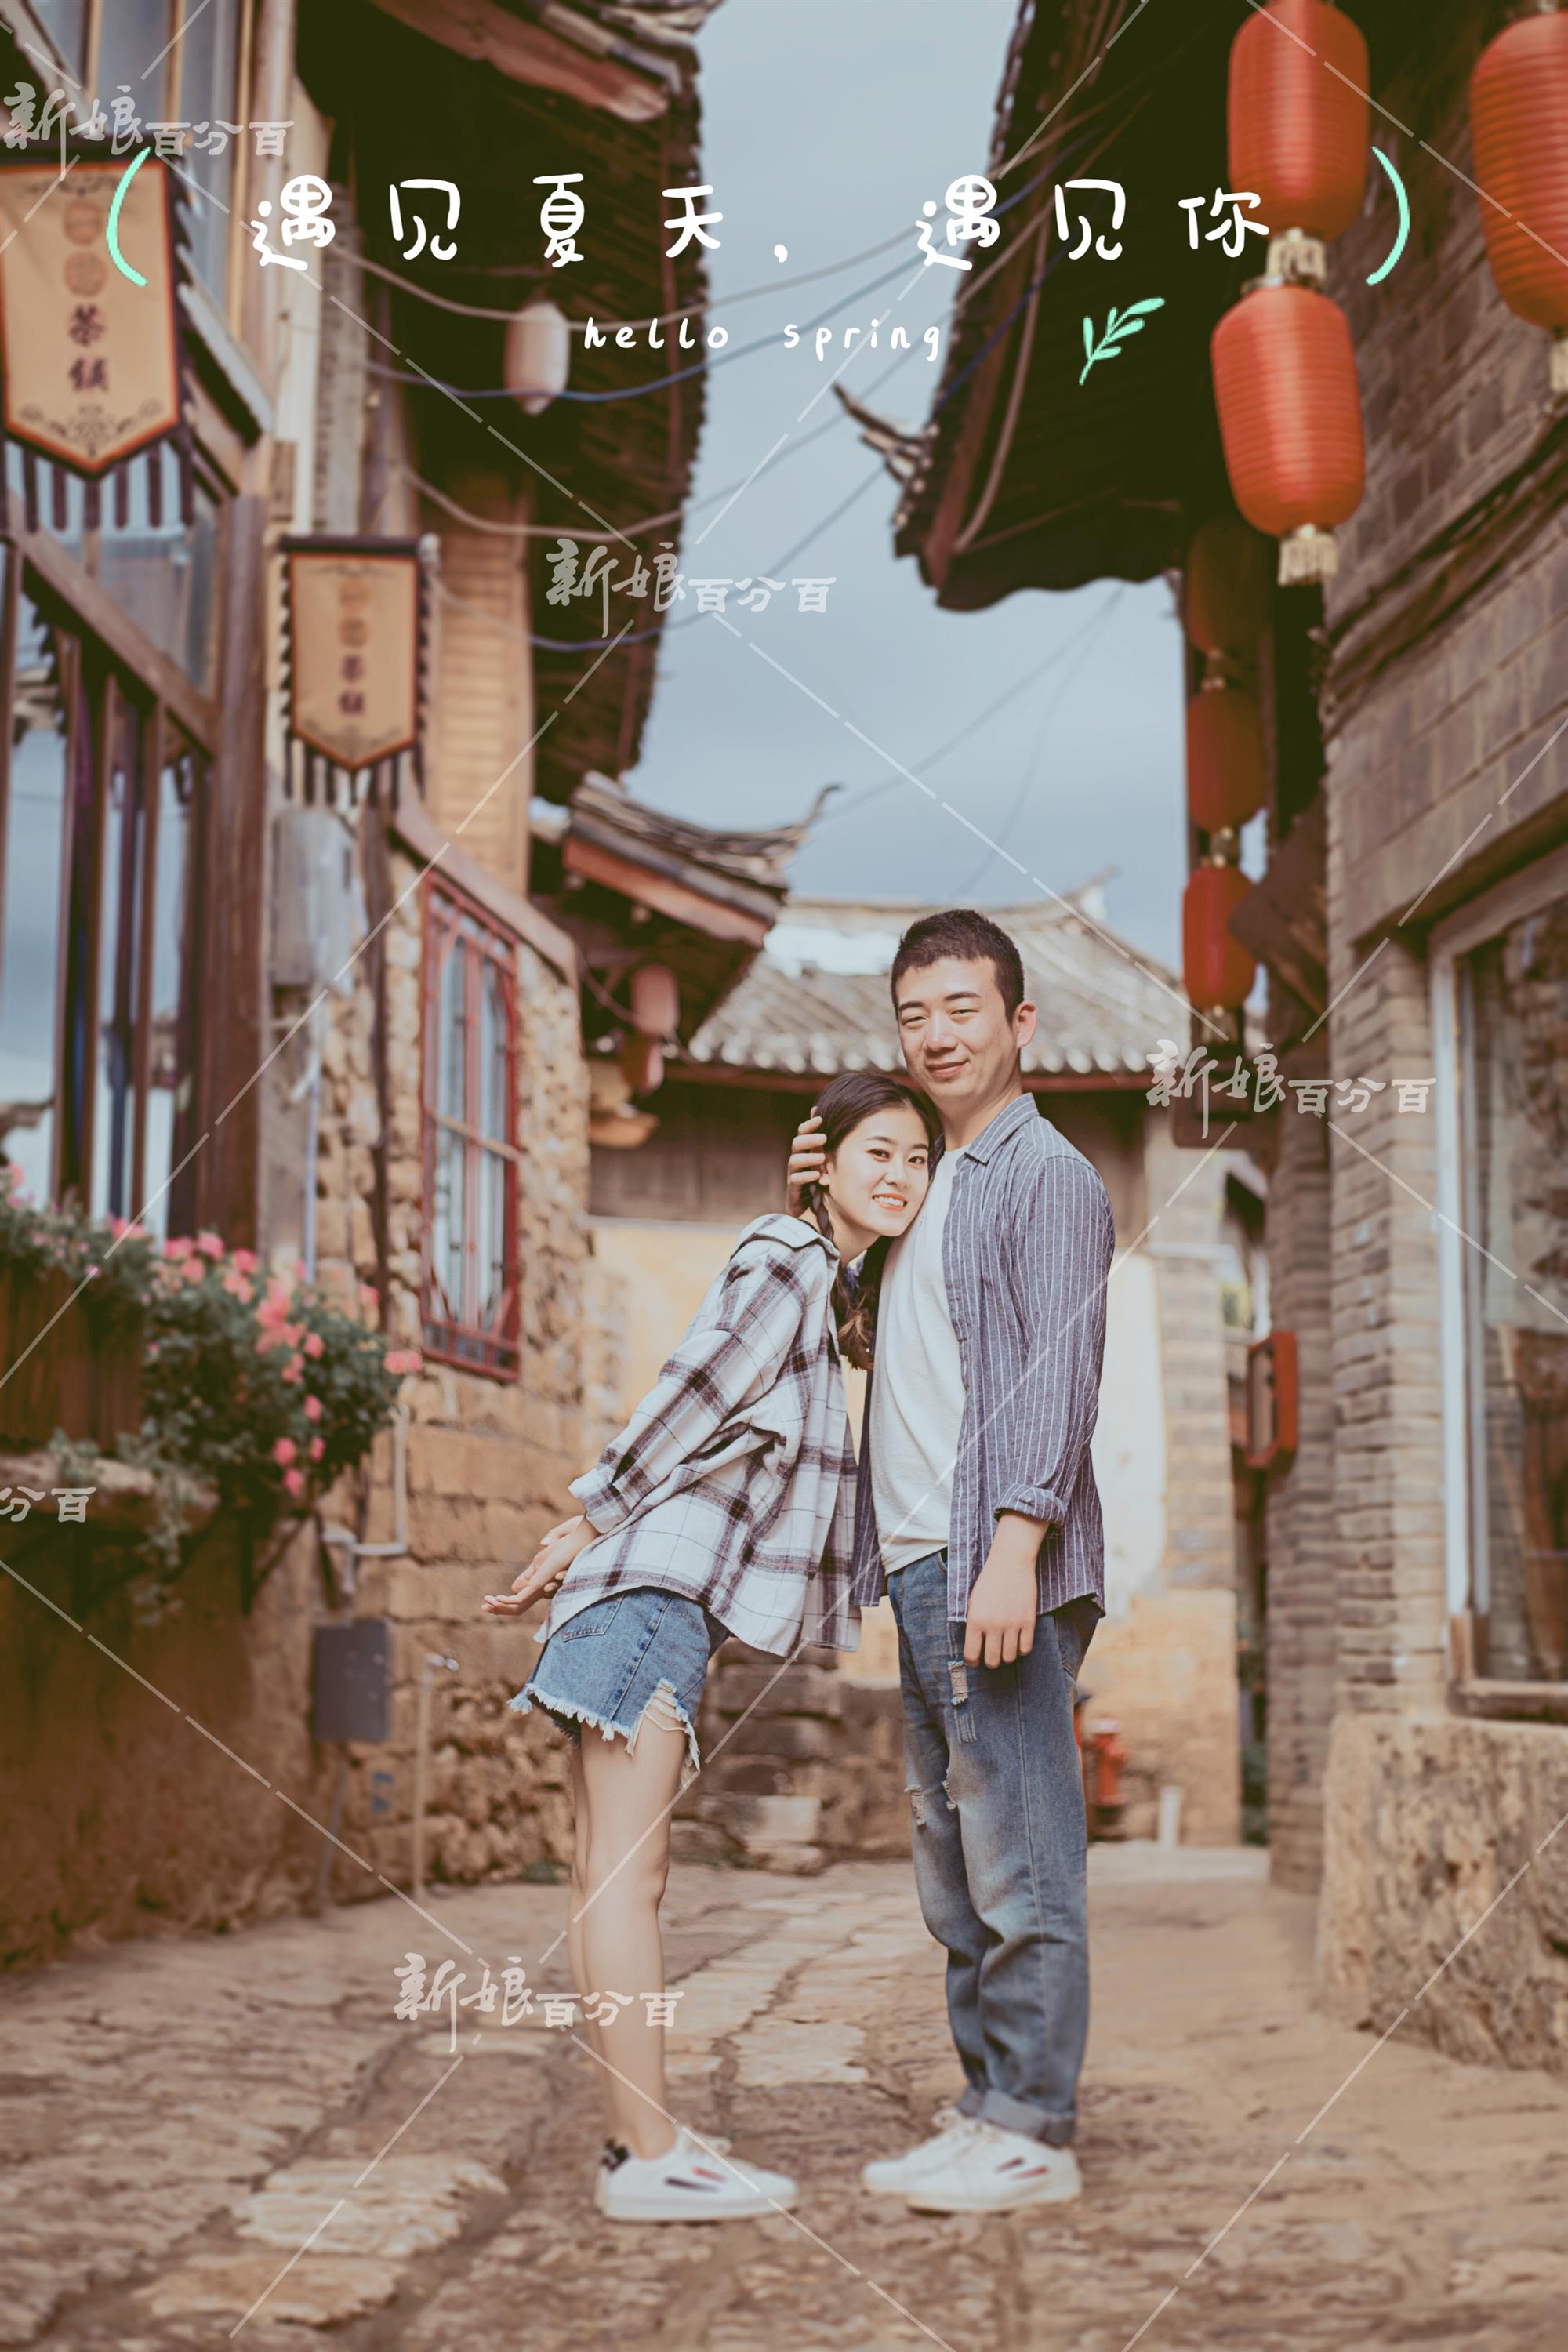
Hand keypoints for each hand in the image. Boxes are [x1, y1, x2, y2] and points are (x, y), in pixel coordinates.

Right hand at [482, 1513, 596, 1616]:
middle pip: (517, 1607)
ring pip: (518, 1606)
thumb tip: (516, 1586)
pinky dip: (508, 1601)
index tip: (489, 1600)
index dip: (504, 1604)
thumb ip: (530, 1574)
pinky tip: (497, 1599)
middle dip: (499, 1609)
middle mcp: (541, 1590)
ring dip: (500, 1607)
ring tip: (487, 1603)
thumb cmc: (565, 1548)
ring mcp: (540, 1587)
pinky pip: (522, 1598)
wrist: (579, 1541)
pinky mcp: (540, 1582)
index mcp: (541, 1585)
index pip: (520, 1601)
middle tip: (483, 1607)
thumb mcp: (542, 1561)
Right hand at [786, 1109, 825, 1214]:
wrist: (806, 1207)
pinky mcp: (793, 1189)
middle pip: (797, 1144)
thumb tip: (830, 1124)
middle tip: (824, 1137)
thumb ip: (824, 1145)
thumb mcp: (823, 1161)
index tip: (820, 1118)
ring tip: (822, 1157)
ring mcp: (793, 1174)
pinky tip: (816, 1175)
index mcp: (803, 1151)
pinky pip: (795, 1180)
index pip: (802, 1133)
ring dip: (808, 1157)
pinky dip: (806, 1177)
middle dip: (810, 1139)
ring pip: (794, 1161)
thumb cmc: (816, 1179)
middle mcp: (796, 1160)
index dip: (809, 1125)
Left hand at [962, 1516, 1042, 1665]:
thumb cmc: (989, 1582)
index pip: (971, 1655)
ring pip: (1010, 1657)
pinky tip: (1018, 1642)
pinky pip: (1026, 1648)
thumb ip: (973, 1625)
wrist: (1010, 1563)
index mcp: (975, 1620)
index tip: (976, 1660)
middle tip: (992, 1656)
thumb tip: (975, 1649)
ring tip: (1005, 1648)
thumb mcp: (973, 1603)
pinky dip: (1022, 1649)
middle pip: (992, 1661)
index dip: (973, 1662)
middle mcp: (993, 1625)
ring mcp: (1012, 1624)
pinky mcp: (1028, 1621)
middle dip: (991, 1662)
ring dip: (1007, 1656)